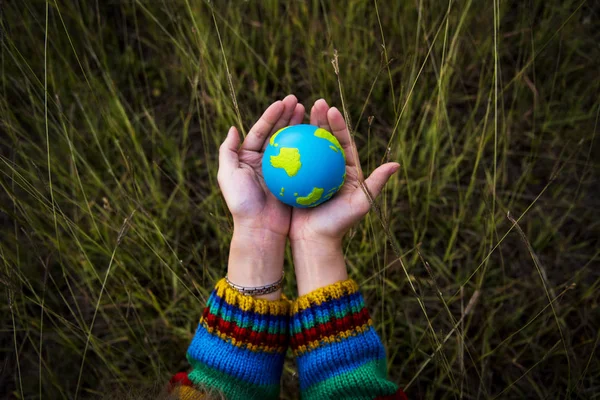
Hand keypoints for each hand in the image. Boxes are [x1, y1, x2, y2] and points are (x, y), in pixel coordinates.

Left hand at [218, 95, 303, 298]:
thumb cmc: (243, 203)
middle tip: (300, 101)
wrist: (260, 230)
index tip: (284, 102)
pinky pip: (303, 161)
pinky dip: (310, 148)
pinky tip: (320, 138)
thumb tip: (233, 128)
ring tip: (311, 112)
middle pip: (277, 133)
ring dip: (300, 127)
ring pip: (292, 144)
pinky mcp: (293, 181)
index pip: (260, 131)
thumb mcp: (227, 175)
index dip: (272, 115)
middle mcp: (264, 162)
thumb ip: (227, 151)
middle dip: (288, 115)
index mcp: (248, 158)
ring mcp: (280, 171)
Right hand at [289, 99, 398, 294]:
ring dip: (302, 128)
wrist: (315, 241)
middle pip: (324, 139)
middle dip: (320, 118)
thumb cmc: (339, 224)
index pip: (343, 142)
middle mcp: (329, 169)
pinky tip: (278, 135)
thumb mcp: (360, 203)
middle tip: (315, 103)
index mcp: (346, 170)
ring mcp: (311, 173)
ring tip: (296, 112)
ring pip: (306, 147)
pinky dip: (286, 147)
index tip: (331, 110)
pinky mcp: (295, 180)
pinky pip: (291, 161)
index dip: (338, 124)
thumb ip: (376, 183)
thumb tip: (395, 164)